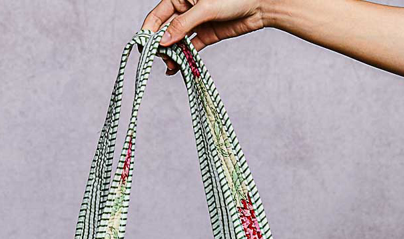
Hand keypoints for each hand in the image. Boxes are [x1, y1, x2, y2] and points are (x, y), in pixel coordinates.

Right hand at [143, 0, 267, 72]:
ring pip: (176, 41)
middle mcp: (185, 9)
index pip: (157, 15)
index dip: (149, 31)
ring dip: (171, 54)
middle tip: (161, 59)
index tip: (144, 47)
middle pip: (165, 30)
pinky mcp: (205, 35)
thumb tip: (164, 41)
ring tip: (170, 66)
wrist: (259, 5)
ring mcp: (195, 23)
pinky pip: (190, 48)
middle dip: (161, 46)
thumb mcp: (205, 8)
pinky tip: (177, 67)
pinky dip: (184, 58)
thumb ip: (183, 25)